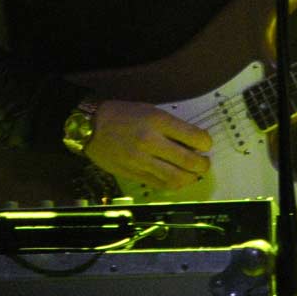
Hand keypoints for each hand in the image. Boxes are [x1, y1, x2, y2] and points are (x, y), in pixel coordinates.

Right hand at [84, 99, 211, 191]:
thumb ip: (172, 126)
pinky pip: (159, 184)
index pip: (194, 136)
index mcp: (157, 121)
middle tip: (204, 163)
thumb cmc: (124, 115)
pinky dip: (174, 184)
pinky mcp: (132, 174)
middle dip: (202, 164)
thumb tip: (194, 142)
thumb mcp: (151, 111)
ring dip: (191, 178)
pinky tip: (178, 179)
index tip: (206, 144)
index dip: (206, 143)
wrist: (90, 127)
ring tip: (194, 173)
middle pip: (188, 160)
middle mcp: (150, 141)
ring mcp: (140, 160)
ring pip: (175, 177)